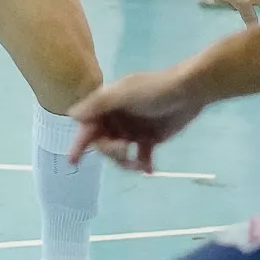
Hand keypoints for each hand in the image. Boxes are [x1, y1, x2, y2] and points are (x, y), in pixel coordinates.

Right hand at [67, 64, 207, 170]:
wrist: (188, 91)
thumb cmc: (153, 90)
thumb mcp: (123, 94)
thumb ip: (98, 104)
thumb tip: (71, 115)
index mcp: (106, 105)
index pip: (88, 126)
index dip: (80, 142)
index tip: (74, 161)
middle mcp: (116, 118)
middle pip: (103, 143)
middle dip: (111, 150)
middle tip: (124, 150)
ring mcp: (132, 130)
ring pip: (119, 153)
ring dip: (126, 161)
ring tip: (139, 164)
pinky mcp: (149, 138)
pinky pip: (140, 156)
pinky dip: (142, 164)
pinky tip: (148, 169)